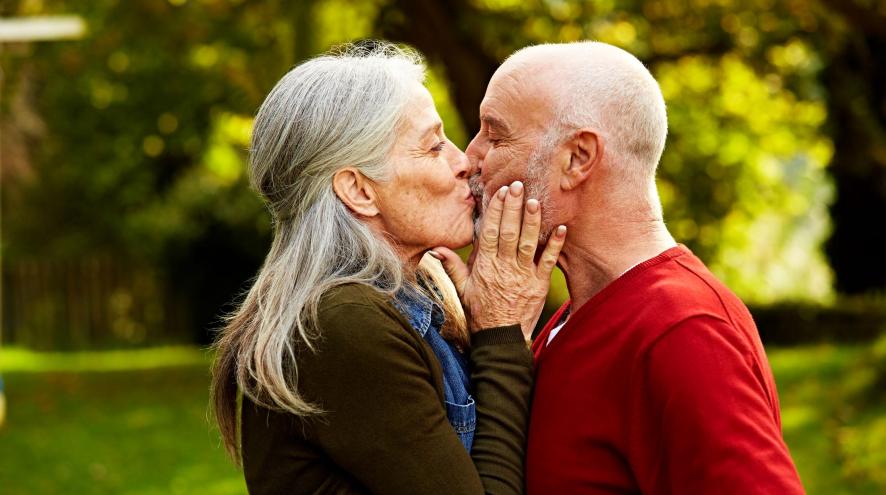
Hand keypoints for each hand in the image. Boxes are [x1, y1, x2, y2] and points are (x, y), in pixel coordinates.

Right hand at [431, 181, 565, 339]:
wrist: (500, 338)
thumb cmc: (480, 312)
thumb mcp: (462, 289)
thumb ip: (451, 266)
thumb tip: (436, 249)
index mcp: (485, 266)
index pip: (490, 232)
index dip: (495, 211)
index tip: (499, 193)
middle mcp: (504, 267)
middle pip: (509, 232)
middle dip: (513, 208)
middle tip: (517, 185)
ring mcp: (523, 275)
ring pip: (528, 243)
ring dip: (532, 221)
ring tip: (534, 200)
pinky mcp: (540, 284)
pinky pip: (549, 261)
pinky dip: (555, 244)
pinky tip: (561, 228)